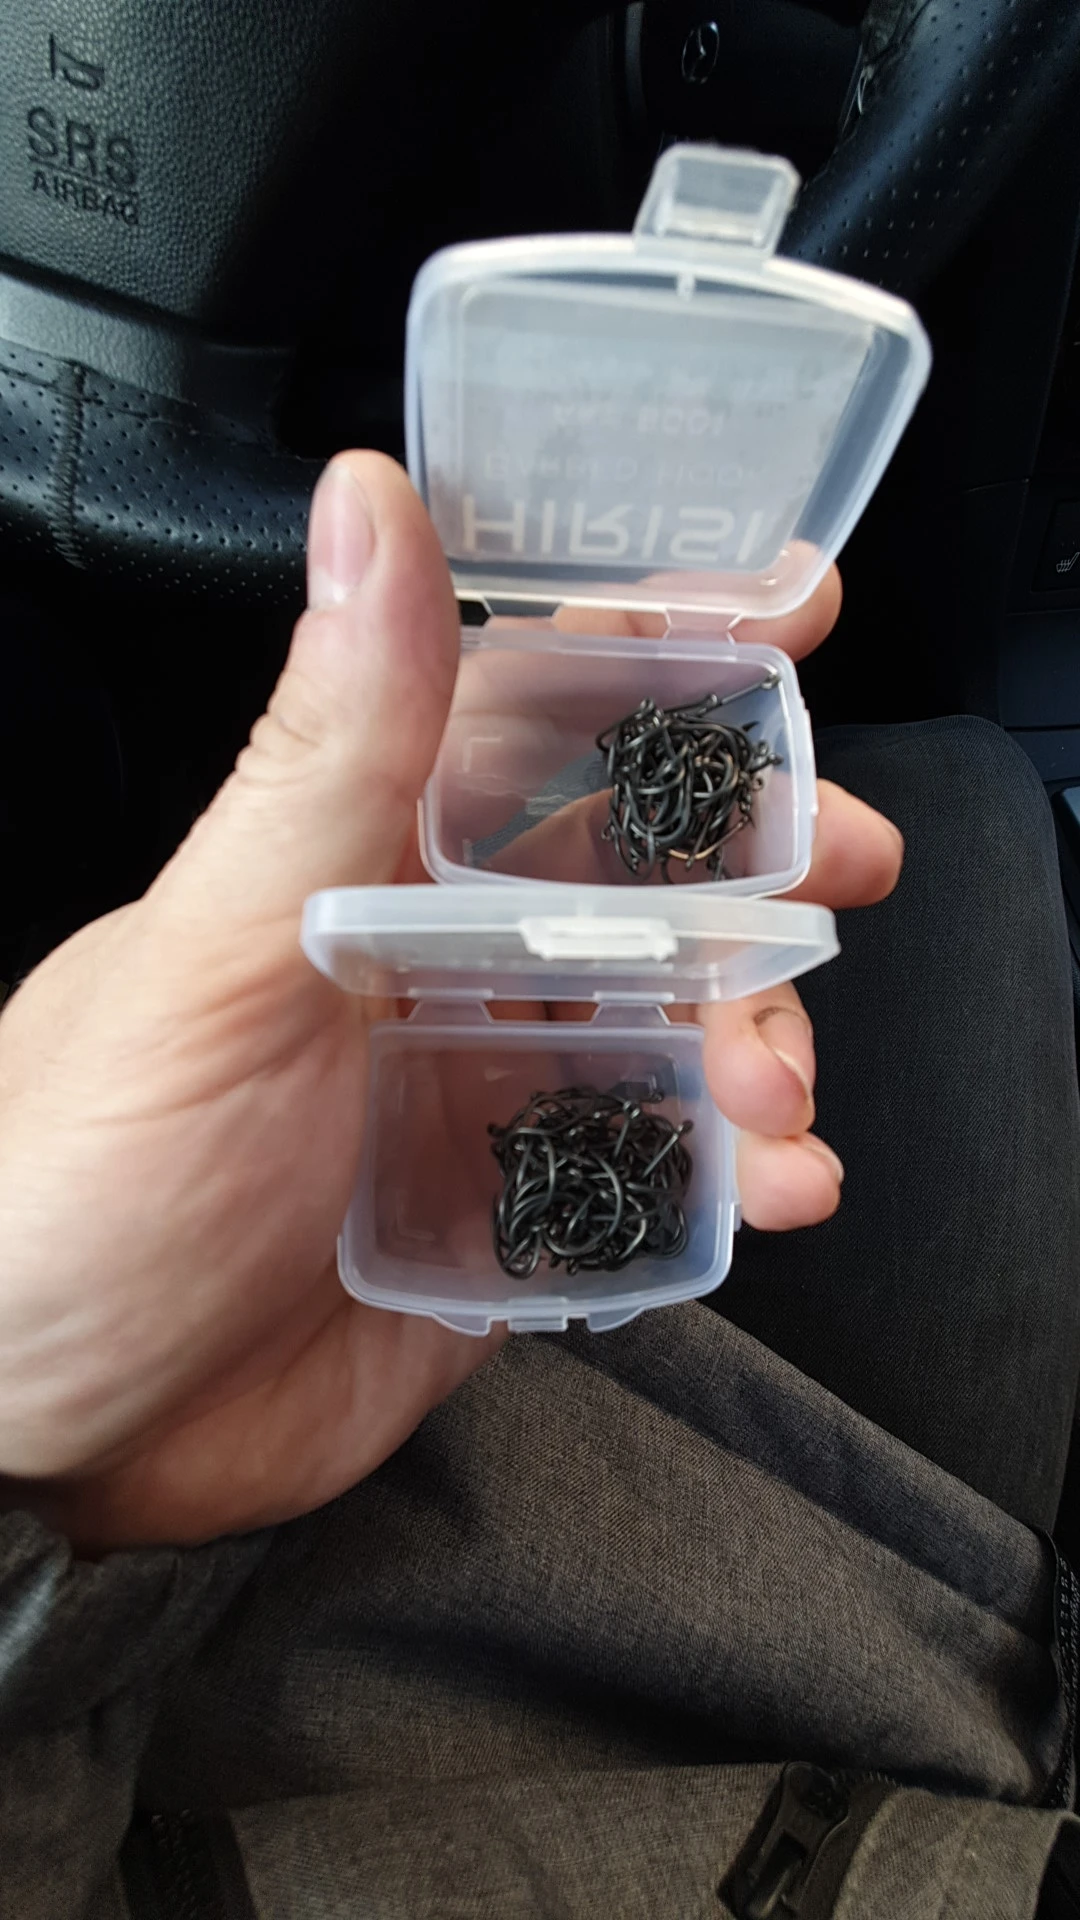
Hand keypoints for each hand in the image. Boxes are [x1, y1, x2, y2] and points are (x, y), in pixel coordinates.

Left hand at [0, 455, 899, 1550]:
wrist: (44, 1439)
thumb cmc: (81, 1176)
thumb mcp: (220, 949)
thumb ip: (330, 747)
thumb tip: (370, 502)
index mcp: (358, 867)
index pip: (526, 718)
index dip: (656, 656)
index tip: (787, 608)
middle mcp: (429, 966)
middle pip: (634, 876)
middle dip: (758, 862)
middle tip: (848, 861)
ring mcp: (474, 1097)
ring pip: (670, 1029)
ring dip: (759, 1039)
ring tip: (777, 1099)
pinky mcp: (507, 1226)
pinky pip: (649, 1177)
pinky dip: (731, 1178)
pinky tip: (773, 1192)